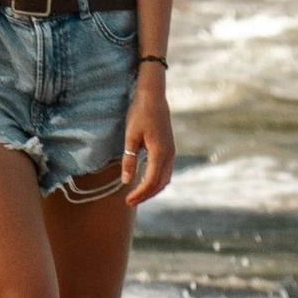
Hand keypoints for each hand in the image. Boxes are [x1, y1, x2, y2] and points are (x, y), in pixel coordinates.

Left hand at [122, 69, 175, 206]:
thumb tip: (126, 181)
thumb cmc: (140, 113)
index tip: (128, 201)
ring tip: (137, 194)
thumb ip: (129, 160)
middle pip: (160, 184)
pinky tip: (145, 179)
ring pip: (165, 178)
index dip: (140, 194)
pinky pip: (165, 170)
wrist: (153, 96)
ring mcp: (171, 152)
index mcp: (159, 153)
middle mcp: (169, 155)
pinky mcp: (169, 148)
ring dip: (152, 188)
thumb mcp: (130, 136)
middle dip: (146, 195)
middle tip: (130, 201)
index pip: (151, 182)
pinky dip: (156, 179)